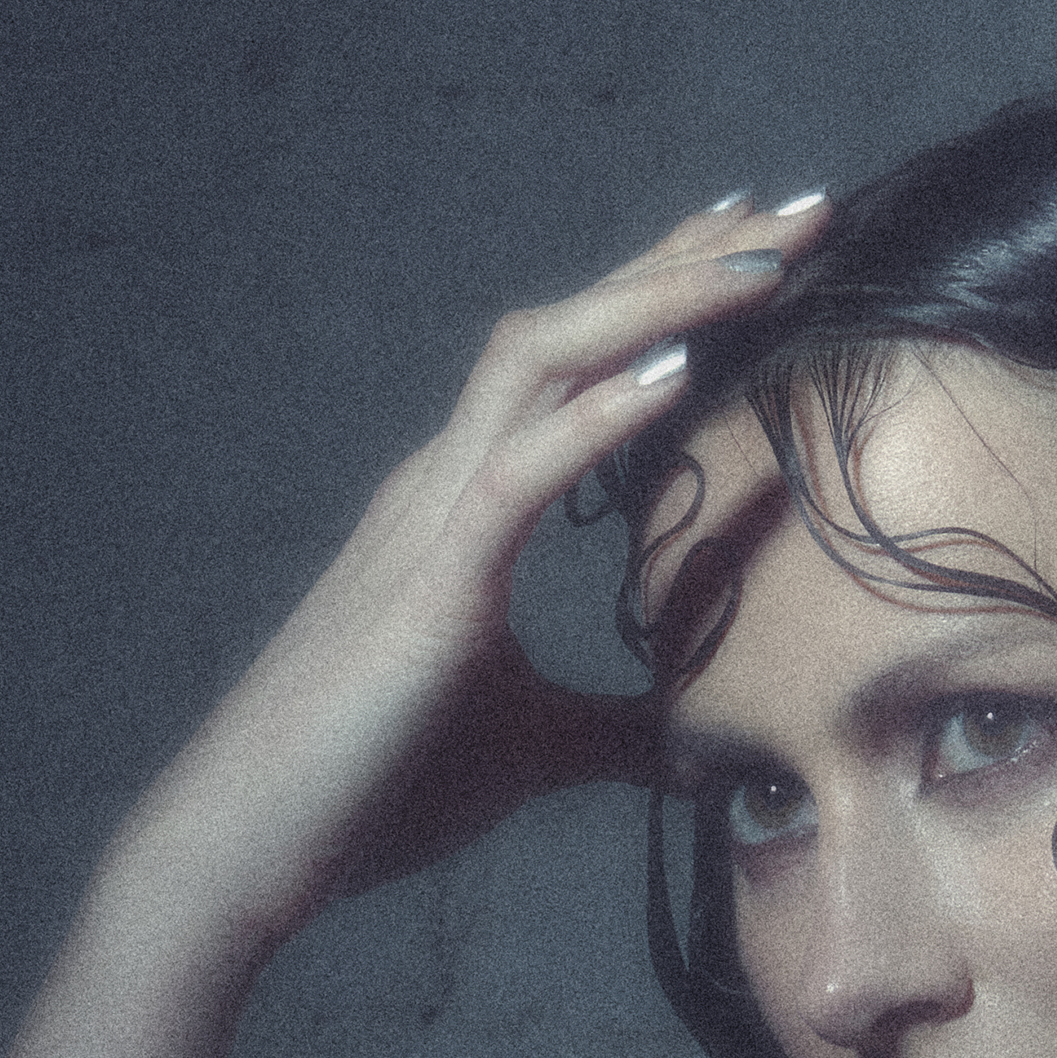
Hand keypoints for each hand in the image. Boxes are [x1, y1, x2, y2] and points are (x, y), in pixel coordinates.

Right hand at [136, 191, 828, 944]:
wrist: (254, 848)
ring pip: (541, 363)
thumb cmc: (372, 793)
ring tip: (759, 260)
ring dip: (657, 303)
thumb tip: (692, 751)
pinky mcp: (426, 587)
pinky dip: (597, 415)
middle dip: (684, 263)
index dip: (664, 296)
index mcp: (466, 509)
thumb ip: (613, 737)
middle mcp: (443, 485)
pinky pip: (518, 472)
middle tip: (801, 209)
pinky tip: (676, 371)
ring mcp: (428, 523)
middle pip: (571, 328)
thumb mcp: (533, 755)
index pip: (575, 364)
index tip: (760, 248)